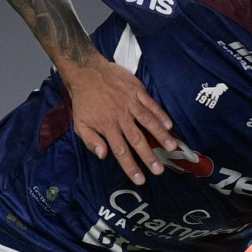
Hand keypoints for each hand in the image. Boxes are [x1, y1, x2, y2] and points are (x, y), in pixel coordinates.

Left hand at [59, 55, 176, 185]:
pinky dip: (160, 114)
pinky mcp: (137, 91)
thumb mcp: (79, 123)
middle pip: (137, 140)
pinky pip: (151, 104)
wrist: (87, 72)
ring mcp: (130, 103)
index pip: (121, 151)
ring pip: (148, 122)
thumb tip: (103, 155)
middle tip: (159, 170)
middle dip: (149, 156)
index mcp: (107, 127)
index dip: (131, 166)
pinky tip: (169, 125)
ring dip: (160, 136)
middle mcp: (120, 117)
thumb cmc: (84, 101)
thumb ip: (91, 141)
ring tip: (172, 148)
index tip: (140, 179)